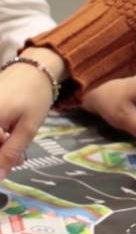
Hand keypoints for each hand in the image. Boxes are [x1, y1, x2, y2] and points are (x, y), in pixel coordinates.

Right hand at [0, 60, 60, 178]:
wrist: (32, 69)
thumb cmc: (33, 97)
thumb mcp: (28, 127)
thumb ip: (11, 152)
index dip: (1, 162)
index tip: (15, 163)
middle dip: (1, 154)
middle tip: (18, 158)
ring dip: (1, 146)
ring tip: (17, 149)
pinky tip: (9, 136)